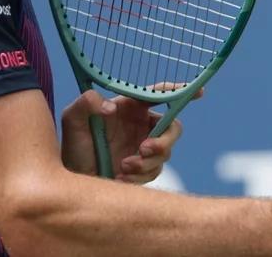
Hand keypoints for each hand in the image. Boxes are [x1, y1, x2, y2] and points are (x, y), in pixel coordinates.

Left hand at [60, 84, 198, 182]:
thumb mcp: (72, 120)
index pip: (158, 94)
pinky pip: (155, 172)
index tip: (199, 92)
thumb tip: (111, 108)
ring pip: (165, 152)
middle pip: (172, 127)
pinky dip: (140, 176)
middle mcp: (141, 125)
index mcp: (130, 107)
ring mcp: (144, 148)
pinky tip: (120, 176)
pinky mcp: (144, 169)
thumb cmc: (71, 146)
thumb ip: (86, 104)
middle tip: (145, 149)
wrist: (72, 181)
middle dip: (164, 140)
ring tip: (123, 167)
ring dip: (147, 162)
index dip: (179, 91)